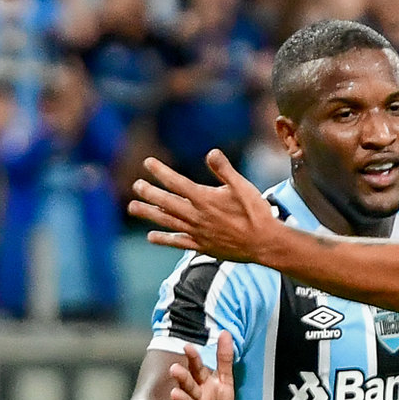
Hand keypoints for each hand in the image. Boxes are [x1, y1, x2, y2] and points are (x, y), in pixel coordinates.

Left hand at [131, 148, 277, 262]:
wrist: (266, 244)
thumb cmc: (257, 213)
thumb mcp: (244, 187)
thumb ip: (225, 170)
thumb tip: (211, 152)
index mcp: (205, 199)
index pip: (177, 182)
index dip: (160, 171)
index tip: (148, 162)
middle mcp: (197, 216)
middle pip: (167, 202)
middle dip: (149, 192)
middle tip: (136, 185)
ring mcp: (198, 233)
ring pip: (168, 221)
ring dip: (149, 213)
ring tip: (133, 207)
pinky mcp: (203, 246)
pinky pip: (178, 242)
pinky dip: (164, 239)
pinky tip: (151, 236)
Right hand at [168, 332, 235, 399]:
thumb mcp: (223, 381)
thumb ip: (224, 359)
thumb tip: (225, 332)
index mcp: (203, 385)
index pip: (197, 370)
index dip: (193, 359)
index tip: (187, 346)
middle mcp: (197, 398)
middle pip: (190, 386)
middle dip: (183, 378)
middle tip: (175, 369)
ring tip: (175, 393)